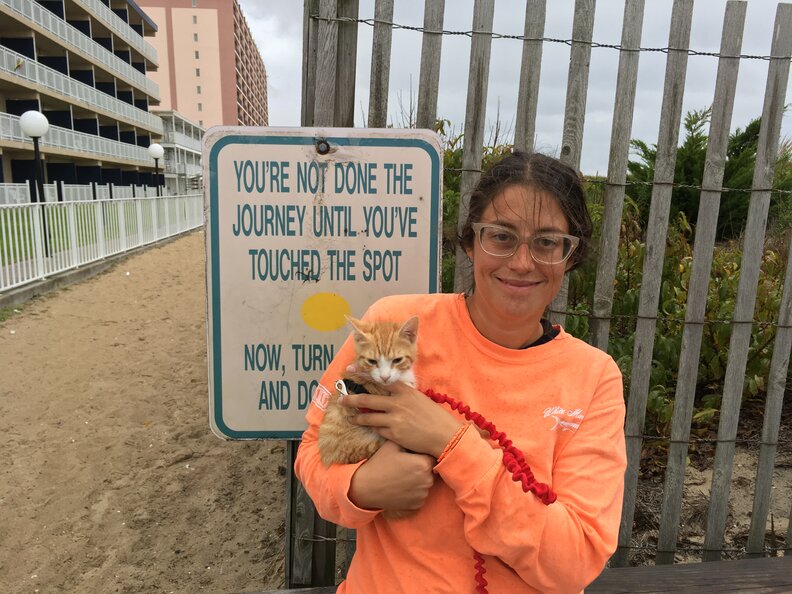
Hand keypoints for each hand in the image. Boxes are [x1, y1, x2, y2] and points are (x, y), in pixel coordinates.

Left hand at [339, 381, 463, 456]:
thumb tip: (390, 395)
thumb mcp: (420, 399)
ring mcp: (394, 418)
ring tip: (351, 417)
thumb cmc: (435, 417)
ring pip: (368, 416)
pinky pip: (377, 429)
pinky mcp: (394, 433)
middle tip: (342, 399)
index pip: (380, 380)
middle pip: (368, 398)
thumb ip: (404, 395)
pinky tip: (369, 427)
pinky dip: (372, 427)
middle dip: (352, 399)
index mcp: (405, 391)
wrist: (444, 435)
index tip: (352, 370)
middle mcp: (397, 403)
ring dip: (357, 417)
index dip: (364, 375)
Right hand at [348, 441, 434, 510]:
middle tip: (405, 466)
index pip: (430, 455)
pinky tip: (402, 487)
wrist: (365, 488)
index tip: (412, 455)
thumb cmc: (378, 464)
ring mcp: (423, 494)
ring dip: (419, 480)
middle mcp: (427, 480)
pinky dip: (415, 492)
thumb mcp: (391, 445)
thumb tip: (417, 434)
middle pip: (430, 470)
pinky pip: (421, 495)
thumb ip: (407, 439)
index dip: (422, 454)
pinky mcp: (418, 504)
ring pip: (426, 482)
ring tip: (402, 477)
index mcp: (423, 464)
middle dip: (421, 466)